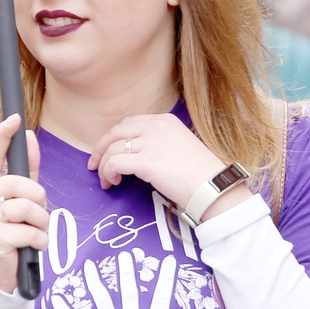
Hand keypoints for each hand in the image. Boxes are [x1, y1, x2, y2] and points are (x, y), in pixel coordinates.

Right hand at [0, 115, 47, 293]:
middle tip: (37, 214)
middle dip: (38, 199)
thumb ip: (25, 171)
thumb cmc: (10, 232)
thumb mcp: (19, 200)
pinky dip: (39, 241)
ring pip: (27, 208)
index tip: (14, 118)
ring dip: (40, 223)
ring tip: (33, 233)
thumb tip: (30, 137)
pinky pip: (30, 231)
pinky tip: (29, 247)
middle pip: (18, 184)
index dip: (3, 136)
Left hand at [88, 113, 247, 220]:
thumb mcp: (181, 147)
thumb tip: (137, 156)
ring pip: (112, 148)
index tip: (107, 152)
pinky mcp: (147, 162)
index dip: (114, 138)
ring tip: (107, 181)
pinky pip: (114, 163)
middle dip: (100, 148)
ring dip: (103, 165)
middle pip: (115, 131)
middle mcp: (157, 126)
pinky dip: (108, 173)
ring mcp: (151, 142)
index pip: (129, 123)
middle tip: (94, 165)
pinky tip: (113, 182)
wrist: (215, 188)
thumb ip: (159, 144)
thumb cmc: (201, 175)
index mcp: (165, 120)